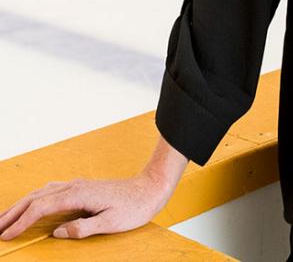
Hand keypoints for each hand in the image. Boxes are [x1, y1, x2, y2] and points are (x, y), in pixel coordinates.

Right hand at [0, 170, 173, 240]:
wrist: (149, 188)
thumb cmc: (133, 207)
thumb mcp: (110, 223)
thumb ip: (83, 228)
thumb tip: (57, 232)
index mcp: (79, 194)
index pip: (42, 207)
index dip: (21, 222)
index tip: (6, 235)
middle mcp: (74, 186)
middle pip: (36, 197)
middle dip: (13, 212)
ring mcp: (77, 184)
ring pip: (41, 192)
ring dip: (22, 205)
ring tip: (6, 219)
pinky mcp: (80, 187)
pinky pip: (50, 191)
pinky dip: (35, 199)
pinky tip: (30, 205)